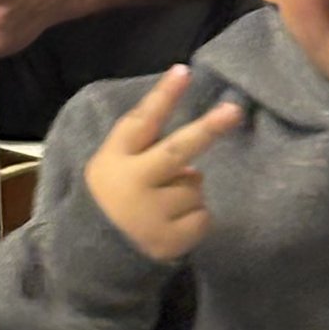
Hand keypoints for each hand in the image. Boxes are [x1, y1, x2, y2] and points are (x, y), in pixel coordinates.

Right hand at [84, 63, 243, 261]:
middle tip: (233, 111)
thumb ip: (143, 152)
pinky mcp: (168, 240)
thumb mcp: (111, 168)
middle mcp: (133, 184)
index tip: (183, 70)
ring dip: (188, 192)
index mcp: (114, 160)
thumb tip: (192, 154)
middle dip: (207, 129)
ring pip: (195, 185)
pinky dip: (194, 218)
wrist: (94, 259)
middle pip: (177, 151)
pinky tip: (171, 225)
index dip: (163, 96)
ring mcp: (151, 214)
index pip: (141, 122)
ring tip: (162, 207)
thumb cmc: (110, 201)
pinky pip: (202, 216)